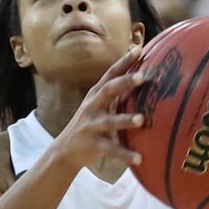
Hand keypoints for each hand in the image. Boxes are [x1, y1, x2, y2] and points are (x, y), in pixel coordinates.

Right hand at [45, 46, 147, 171]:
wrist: (65, 151)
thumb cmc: (90, 124)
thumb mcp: (98, 106)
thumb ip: (115, 94)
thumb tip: (142, 77)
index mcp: (96, 95)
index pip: (111, 74)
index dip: (124, 61)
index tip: (140, 49)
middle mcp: (92, 107)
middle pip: (108, 91)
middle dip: (124, 83)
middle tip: (142, 77)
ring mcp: (91, 126)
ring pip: (109, 122)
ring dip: (125, 120)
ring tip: (142, 120)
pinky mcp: (93, 145)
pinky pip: (111, 150)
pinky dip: (125, 155)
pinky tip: (139, 159)